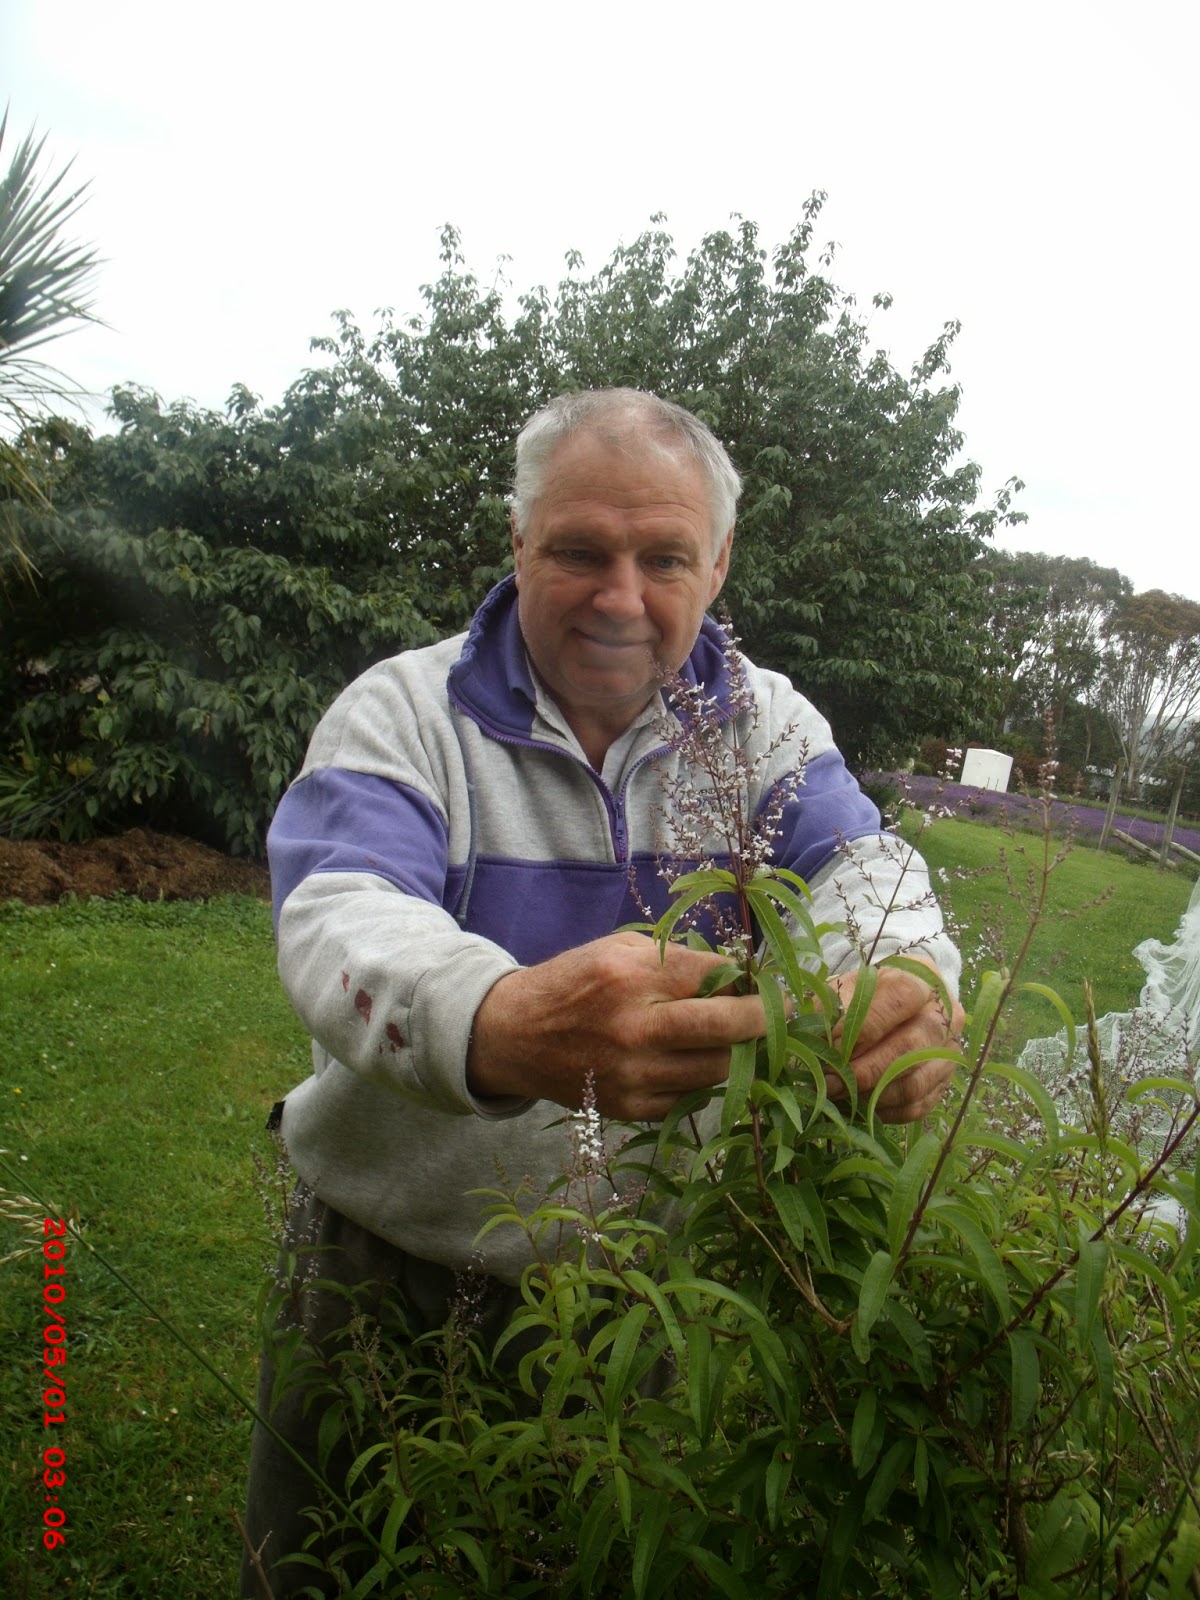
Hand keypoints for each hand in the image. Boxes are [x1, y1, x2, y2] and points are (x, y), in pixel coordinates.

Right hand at [467, 931, 769, 1119]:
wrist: (516, 1036)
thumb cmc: (574, 982)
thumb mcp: (619, 949)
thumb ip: (677, 958)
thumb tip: (740, 976)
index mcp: (631, 976)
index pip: (716, 977)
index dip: (751, 980)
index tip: (773, 983)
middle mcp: (634, 1028)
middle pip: (727, 1026)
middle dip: (766, 1019)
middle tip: (786, 1014)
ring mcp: (634, 1074)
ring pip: (718, 1069)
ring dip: (740, 1053)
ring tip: (747, 1039)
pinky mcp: (631, 1108)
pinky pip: (692, 1096)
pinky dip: (705, 1079)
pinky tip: (701, 1061)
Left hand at [826, 955, 963, 1123]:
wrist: (889, 1010)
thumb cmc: (862, 996)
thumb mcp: (846, 988)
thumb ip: (834, 1006)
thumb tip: (822, 1040)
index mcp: (922, 978)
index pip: (901, 998)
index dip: (865, 1025)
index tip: (832, 1044)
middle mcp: (945, 1014)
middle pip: (910, 1046)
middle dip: (864, 1070)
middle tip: (831, 1082)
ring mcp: (948, 1051)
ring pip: (915, 1083)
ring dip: (873, 1095)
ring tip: (842, 1095)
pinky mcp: (945, 1082)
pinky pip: (918, 1106)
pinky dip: (886, 1111)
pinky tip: (861, 1104)